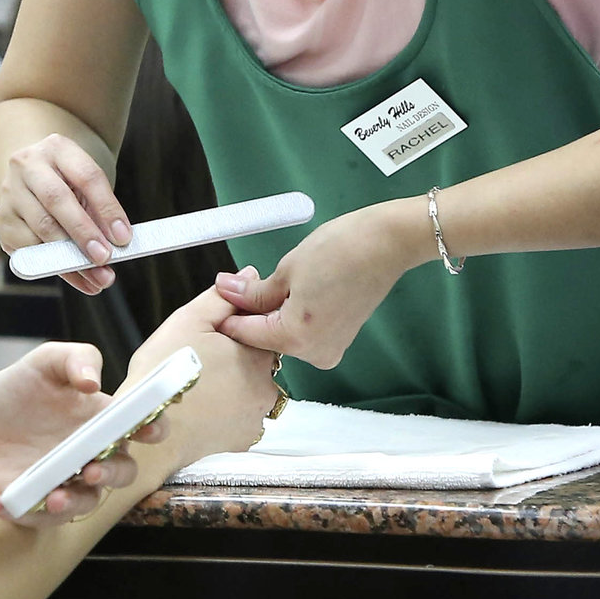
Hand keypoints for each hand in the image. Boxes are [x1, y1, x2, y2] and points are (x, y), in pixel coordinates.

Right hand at [0, 134, 132, 294]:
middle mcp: (26, 165)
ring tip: (96, 278)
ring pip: (40, 227)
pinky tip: (74, 276)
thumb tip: (115, 243)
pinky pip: (27, 247)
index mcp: (57, 148)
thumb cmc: (68, 184)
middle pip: (57, 200)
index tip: (123, 237)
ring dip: (70, 257)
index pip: (87, 176)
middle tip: (104, 258)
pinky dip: (53, 266)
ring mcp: (9, 192)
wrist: (33, 177)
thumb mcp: (86, 186)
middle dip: (83, 233)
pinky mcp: (2, 219)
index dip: (107, 208)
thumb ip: (99, 210)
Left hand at [0, 342, 161, 527]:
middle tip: (92, 469)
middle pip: (123, 472)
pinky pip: (40, 516)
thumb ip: (73, 359)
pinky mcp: (41, 503)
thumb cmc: (15, 393)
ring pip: (86, 502)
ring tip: (54, 497)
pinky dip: (24, 512)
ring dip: (74, 503)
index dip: (153, 427)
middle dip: (113, 473)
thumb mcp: (42, 363)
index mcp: (102, 420)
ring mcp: (69, 483)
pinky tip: (1, 502)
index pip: (142, 426)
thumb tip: (92, 381)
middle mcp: (93, 456)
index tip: (146, 429)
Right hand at [126, 289, 278, 466]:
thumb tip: (249, 275)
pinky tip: (205, 409)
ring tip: (200, 388)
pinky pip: (244, 419)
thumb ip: (222, 298)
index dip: (236, 331)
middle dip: (235, 360)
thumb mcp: (187, 322)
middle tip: (201, 363)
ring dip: (234, 388)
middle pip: (257, 362)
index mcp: (255, 351)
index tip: (213, 339)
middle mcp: (266, 384)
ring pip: (251, 391)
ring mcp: (258, 415)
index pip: (262, 331)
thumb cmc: (164, 377)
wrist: (151, 431)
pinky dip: (229, 414)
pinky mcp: (247, 438)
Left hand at [213, 200, 424, 368]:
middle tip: (235, 286)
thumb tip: (224, 291)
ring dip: (268, 316)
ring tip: (264, 286)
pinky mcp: (339, 340)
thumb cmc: (339, 252)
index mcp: (297, 339)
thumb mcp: (285, 271)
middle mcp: (315, 354)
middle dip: (247, 315)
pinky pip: (302, 334)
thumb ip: (252, 292)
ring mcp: (330, 349)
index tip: (214, 298)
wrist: (385, 244)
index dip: (225, 315)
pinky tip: (287, 294)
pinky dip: (288, 317)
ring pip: (282, 337)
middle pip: (264, 339)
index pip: (245, 334)